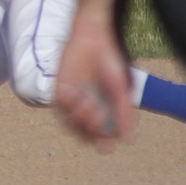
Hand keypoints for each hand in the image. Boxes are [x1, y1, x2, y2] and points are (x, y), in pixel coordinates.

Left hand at [52, 16, 134, 151]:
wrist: (93, 37)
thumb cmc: (111, 60)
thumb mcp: (122, 88)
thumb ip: (124, 112)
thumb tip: (125, 139)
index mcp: (104, 107)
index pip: (100, 135)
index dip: (102, 143)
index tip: (107, 147)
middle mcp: (86, 105)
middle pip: (84, 133)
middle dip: (91, 133)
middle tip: (100, 123)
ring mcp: (71, 98)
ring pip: (71, 124)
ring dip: (82, 121)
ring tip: (92, 107)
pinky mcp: (59, 88)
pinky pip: (61, 108)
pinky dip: (71, 108)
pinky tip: (81, 98)